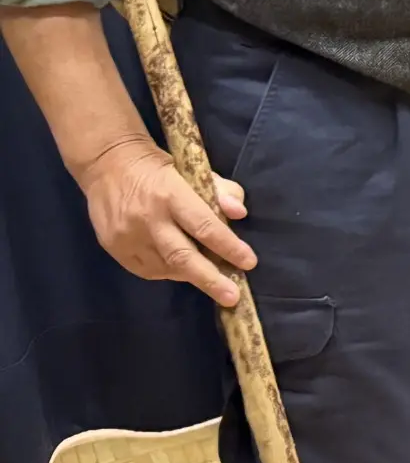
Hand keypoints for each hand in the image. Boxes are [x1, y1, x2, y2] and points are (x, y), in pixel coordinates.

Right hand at [78, 134, 255, 306]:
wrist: (108, 164)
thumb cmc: (162, 168)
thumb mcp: (195, 169)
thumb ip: (221, 190)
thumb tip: (240, 214)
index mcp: (171, 195)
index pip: (204, 226)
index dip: (228, 247)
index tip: (249, 263)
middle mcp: (148, 219)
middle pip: (182, 256)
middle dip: (210, 279)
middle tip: (232, 297)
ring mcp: (127, 236)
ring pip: (165, 267)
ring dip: (191, 275)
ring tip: (210, 278)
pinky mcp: (113, 247)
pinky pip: (146, 270)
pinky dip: (168, 272)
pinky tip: (181, 269)